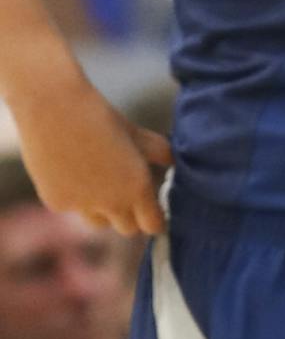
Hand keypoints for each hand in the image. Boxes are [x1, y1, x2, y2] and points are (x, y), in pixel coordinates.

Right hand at [14, 82, 169, 235]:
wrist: (54, 109)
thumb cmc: (101, 117)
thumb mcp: (137, 134)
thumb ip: (159, 153)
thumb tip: (175, 164)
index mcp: (138, 187)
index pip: (153, 225)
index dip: (157, 221)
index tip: (157, 215)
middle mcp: (112, 203)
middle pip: (128, 229)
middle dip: (132, 217)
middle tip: (131, 199)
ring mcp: (82, 206)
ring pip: (100, 224)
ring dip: (104, 212)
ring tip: (102, 185)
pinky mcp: (57, 203)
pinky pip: (73, 209)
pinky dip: (76, 198)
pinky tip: (72, 172)